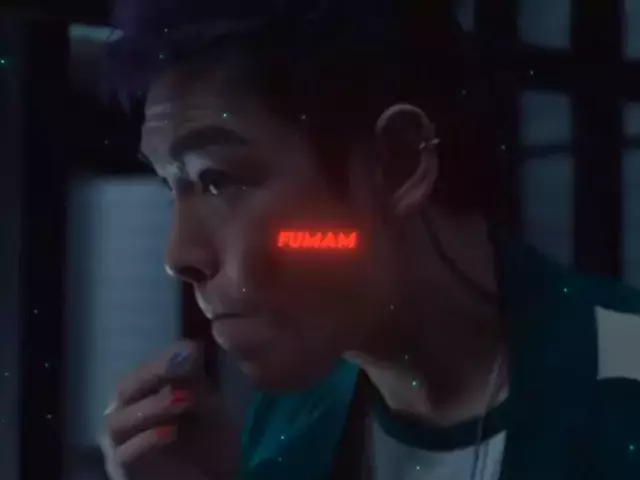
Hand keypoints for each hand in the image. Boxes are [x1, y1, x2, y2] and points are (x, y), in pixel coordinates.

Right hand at [100, 340, 240, 479]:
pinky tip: (170, 431)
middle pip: (125, 388)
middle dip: (155, 373)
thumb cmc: (208, 442)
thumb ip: (196, 381)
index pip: (145, 369)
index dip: (165, 357)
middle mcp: (124, 415)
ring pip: (118, 421)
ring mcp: (120, 445)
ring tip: (186, 399)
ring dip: (152, 406)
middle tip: (186, 366)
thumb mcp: (208, 405)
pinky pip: (126, 455)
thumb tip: (192, 347)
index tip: (194, 349)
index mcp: (143, 394)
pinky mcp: (124, 473)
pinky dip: (147, 441)